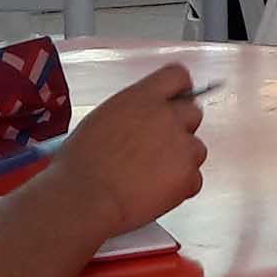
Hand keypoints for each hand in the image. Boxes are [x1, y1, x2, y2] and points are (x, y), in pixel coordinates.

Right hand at [47, 64, 207, 236]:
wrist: (84, 199)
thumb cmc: (80, 167)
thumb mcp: (100, 122)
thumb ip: (128, 113)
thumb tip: (136, 120)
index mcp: (142, 98)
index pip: (176, 76)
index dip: (179, 89)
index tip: (179, 97)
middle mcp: (166, 116)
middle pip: (192, 112)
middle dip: (181, 128)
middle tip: (160, 147)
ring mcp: (181, 144)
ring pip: (196, 148)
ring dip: (180, 160)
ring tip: (149, 176)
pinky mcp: (187, 173)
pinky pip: (193, 179)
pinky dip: (180, 188)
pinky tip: (154, 193)